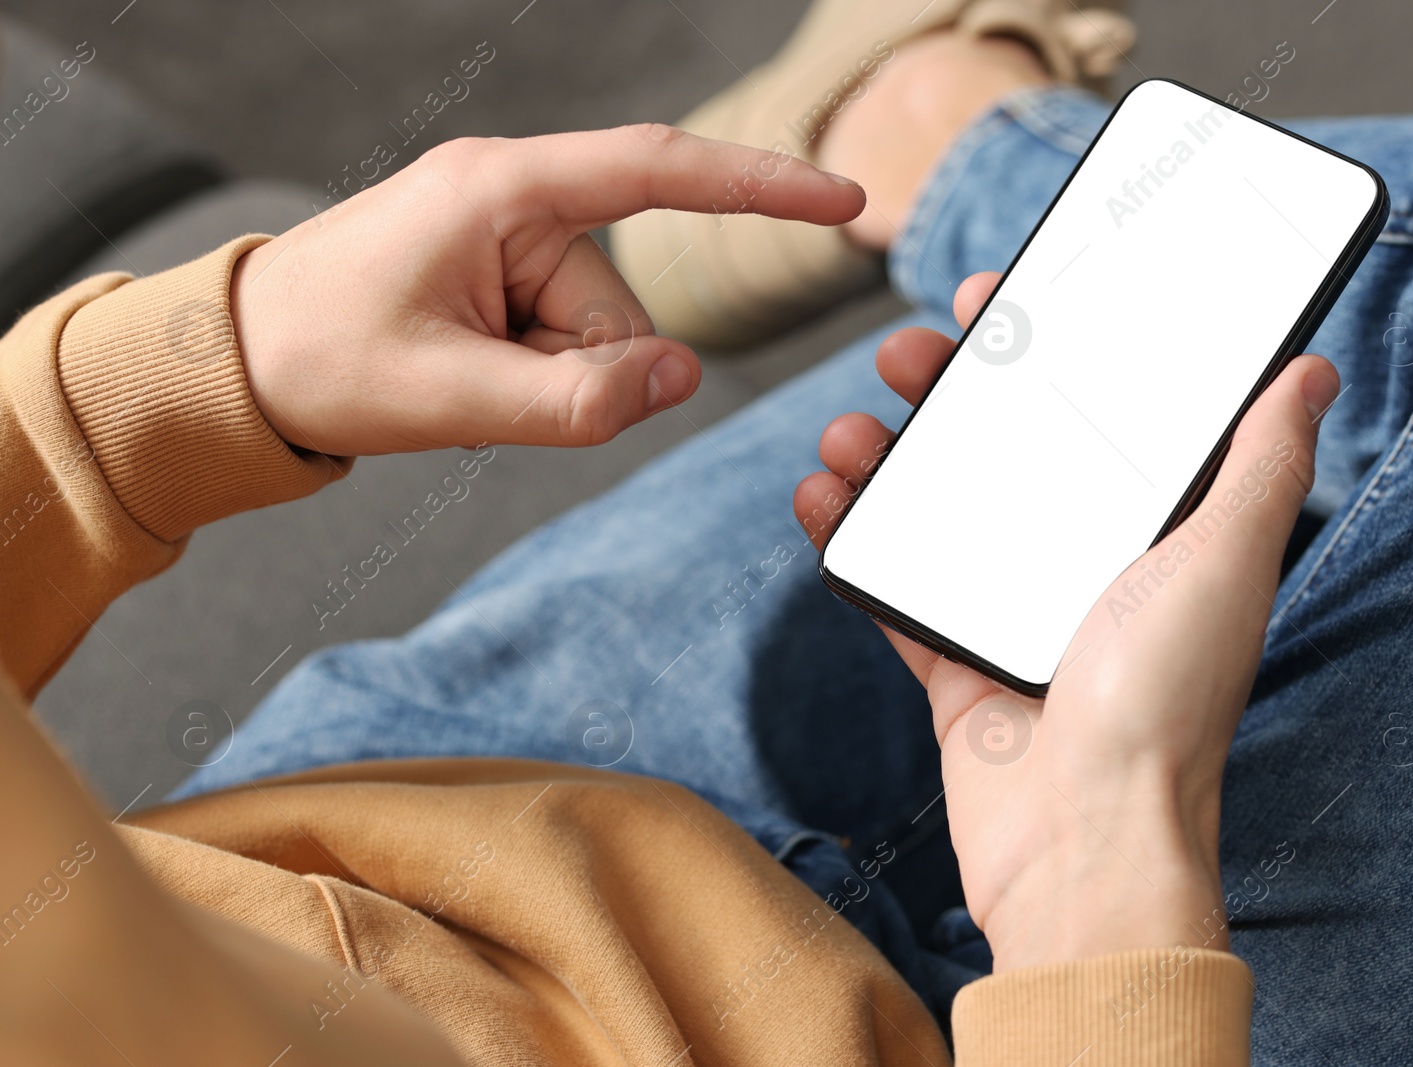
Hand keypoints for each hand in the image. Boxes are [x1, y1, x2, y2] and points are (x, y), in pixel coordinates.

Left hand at [231, 126, 863, 455]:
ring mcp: (506, 238)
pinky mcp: (499, 276)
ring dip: (548, 381)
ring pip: (597, 335)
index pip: (657, 171)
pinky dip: (531, 378)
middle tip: (482, 392)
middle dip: (577, 370)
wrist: (234, 365)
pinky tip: (464, 381)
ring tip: (458, 385)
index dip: (758, 186)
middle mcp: (513, 201)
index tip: (840, 202)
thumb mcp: (449, 397)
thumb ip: (578, 400)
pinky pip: (564, 342)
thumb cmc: (318, 359)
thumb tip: (683, 377)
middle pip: (622, 303)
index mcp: (500, 191)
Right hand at [795, 272, 1336, 971]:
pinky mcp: (954, 665)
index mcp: (1148, 534)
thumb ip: (1262, 467)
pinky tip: (818, 498)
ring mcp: (1011, 615)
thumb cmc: (1166, 705)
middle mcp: (1080, 566)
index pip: (1090, 415)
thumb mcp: (1226, 564)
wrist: (1085, 843)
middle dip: (949, 392)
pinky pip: (890, 588)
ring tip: (848, 431)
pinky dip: (849, 541)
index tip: (996, 299)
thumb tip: (1311, 372)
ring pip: (935, 509)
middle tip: (908, 353)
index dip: (1043, 350)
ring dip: (885, 459)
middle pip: (1001, 450)